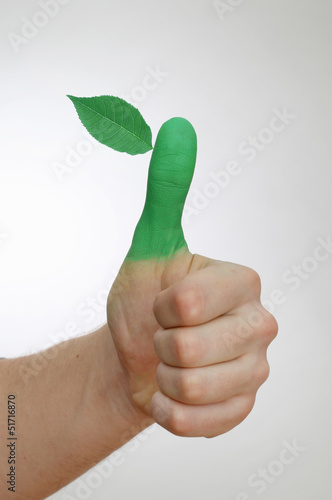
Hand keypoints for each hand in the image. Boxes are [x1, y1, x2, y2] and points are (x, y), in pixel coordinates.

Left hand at [107, 118, 277, 436]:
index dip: (159, 307)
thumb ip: (167, 190)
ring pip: (192, 388)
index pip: (188, 302)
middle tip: (165, 335)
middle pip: (190, 348)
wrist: (134, 356)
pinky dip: (168, 409)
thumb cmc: (144, 304)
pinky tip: (173, 391)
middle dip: (159, 343)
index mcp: (242, 283)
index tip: (163, 303)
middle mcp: (260, 325)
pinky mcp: (243, 408)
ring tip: (170, 362)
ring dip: (163, 376)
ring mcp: (256, 371)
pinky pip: (196, 422)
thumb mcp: (150, 246)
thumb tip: (178, 128)